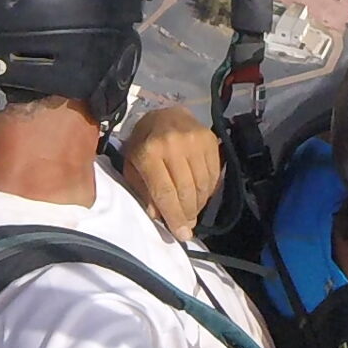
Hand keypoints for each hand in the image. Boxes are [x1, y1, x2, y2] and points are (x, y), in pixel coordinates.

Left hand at [118, 104, 221, 240]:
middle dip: (188, 214)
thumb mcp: (133, 166)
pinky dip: (209, 190)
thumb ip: (143, 190)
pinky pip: (214, 174)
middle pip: (186, 191)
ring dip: (199, 204)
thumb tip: (158, 216)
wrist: (164, 112)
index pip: (165, 192)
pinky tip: (201, 195)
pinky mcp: (210, 139)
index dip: (174, 216)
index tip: (181, 235)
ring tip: (193, 211)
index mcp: (148, 152)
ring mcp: (195, 140)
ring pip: (202, 185)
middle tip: (187, 226)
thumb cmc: (144, 143)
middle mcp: (173, 145)